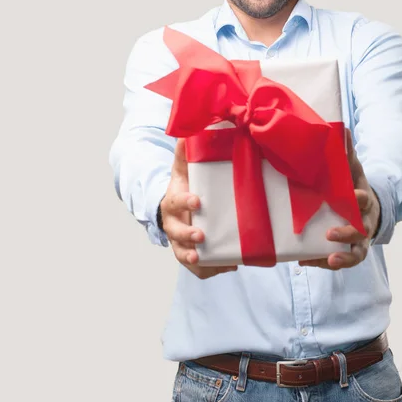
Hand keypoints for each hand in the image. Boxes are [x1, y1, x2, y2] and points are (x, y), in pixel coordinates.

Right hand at [160, 138, 237, 278]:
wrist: (172, 210)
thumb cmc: (182, 188)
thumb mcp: (183, 170)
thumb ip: (185, 154)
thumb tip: (187, 131)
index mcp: (172, 202)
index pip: (175, 201)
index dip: (185, 202)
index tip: (197, 200)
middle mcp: (173, 224)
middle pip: (176, 233)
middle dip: (187, 235)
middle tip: (201, 236)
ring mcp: (180, 242)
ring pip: (182, 254)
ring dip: (194, 259)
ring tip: (209, 261)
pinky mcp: (191, 253)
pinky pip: (198, 268)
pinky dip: (210, 269)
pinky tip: (229, 266)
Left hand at [300, 130, 380, 270]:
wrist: (368, 208)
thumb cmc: (354, 186)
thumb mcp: (352, 169)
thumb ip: (346, 153)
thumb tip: (342, 128)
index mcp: (364, 199)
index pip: (365, 200)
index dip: (359, 200)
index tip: (352, 197)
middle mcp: (364, 222)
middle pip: (361, 231)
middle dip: (347, 234)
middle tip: (330, 234)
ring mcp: (359, 240)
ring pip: (356, 253)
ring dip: (342, 258)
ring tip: (328, 260)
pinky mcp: (350, 251)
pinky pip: (341, 261)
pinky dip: (323, 263)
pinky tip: (305, 261)